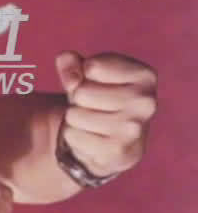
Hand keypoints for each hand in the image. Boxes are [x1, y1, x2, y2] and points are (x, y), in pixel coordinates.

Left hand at [55, 51, 156, 179]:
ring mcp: (133, 127)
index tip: (97, 85)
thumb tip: (66, 63)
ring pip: (74, 115)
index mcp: (145, 76)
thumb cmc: (100, 102)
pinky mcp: (117, 149)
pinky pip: (72, 136)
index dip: (84, 76)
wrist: (115, 146)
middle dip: (78, 100)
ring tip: (91, 124)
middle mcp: (145, 101)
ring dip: (74, 120)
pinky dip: (74, 137)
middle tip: (93, 108)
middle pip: (81, 92)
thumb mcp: (88, 78)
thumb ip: (73, 64)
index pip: (92, 67)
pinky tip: (91, 139)